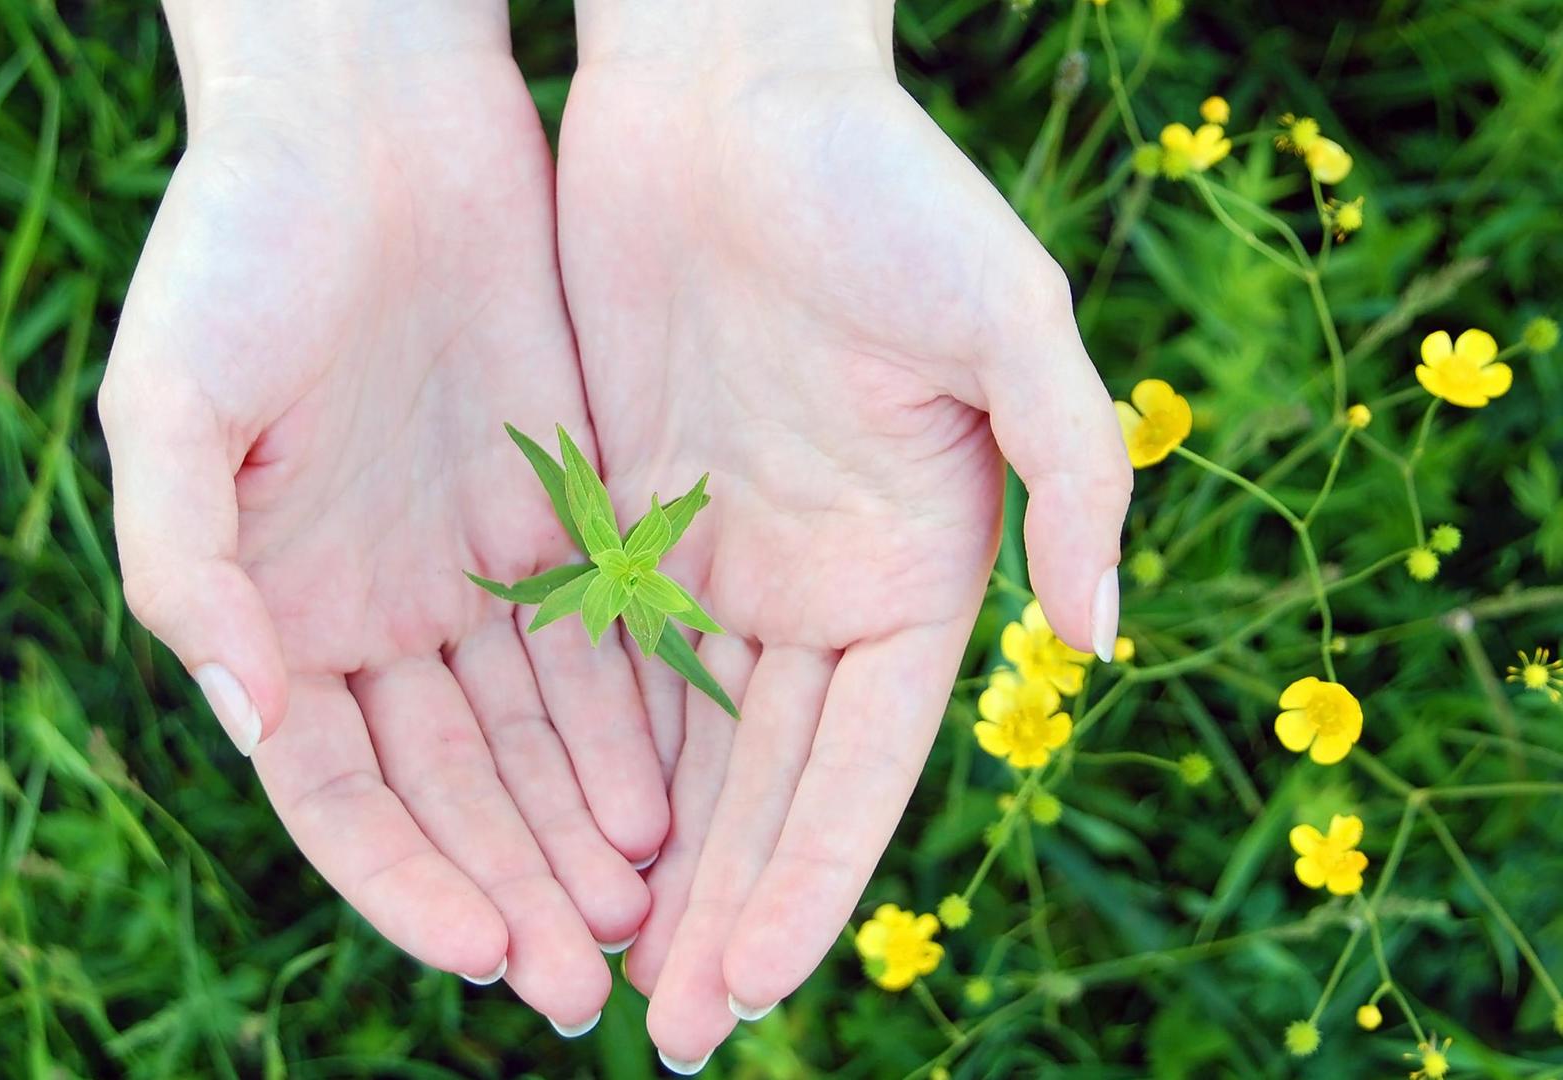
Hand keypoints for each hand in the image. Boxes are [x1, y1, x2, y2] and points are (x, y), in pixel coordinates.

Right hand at [99, 7, 665, 1030]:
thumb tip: (248, 715)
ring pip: (533, 734)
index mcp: (266, 609)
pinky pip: (596, 641)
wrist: (364, 112)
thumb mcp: (171, 400)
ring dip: (583, 827)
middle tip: (590, 981)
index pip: (337, 790)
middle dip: (514, 885)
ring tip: (647, 913)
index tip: (487, 950)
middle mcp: (367, 609)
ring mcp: (461, 564)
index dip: (405, 879)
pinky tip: (678, 795)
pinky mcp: (549, 508)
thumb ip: (188, 564)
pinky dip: (630, 723)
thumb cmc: (238, 241)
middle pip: (450, 787)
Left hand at [557, 6, 1130, 1065]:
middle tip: (665, 1029)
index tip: (746, 988)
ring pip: (675, 744)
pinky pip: (597, 662)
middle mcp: (816, 582)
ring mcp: (715, 556)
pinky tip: (540, 836)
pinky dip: (579, 755)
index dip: (810, 882)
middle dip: (720, 906)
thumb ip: (1073, 471)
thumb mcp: (1003, 316)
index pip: (860, 765)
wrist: (726, 89)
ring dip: (645, 857)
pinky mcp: (621, 514)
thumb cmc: (879, 187)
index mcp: (916, 565)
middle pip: (764, 784)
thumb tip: (1107, 643)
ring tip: (601, 967)